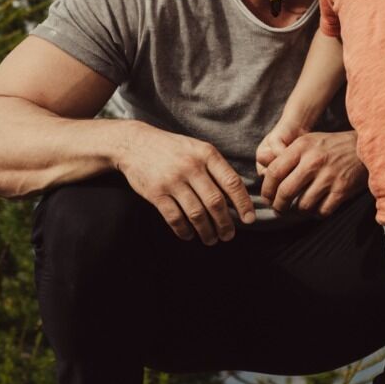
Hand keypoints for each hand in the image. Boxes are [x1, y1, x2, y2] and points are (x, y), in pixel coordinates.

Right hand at [116, 125, 254, 242]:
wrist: (135, 143)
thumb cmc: (172, 149)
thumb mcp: (197, 148)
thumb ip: (215, 168)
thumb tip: (236, 196)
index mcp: (206, 154)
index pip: (232, 182)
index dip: (243, 204)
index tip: (249, 220)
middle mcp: (191, 167)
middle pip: (215, 202)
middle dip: (225, 224)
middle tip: (228, 235)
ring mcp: (172, 180)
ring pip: (196, 214)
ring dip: (206, 231)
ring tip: (211, 239)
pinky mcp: (156, 193)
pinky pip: (175, 218)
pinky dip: (184, 231)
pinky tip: (189, 235)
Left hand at [258, 130, 366, 214]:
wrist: (363, 147)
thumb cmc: (329, 146)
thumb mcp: (306, 141)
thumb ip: (284, 154)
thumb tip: (261, 166)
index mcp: (302, 147)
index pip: (274, 172)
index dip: (267, 189)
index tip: (267, 197)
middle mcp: (314, 161)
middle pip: (285, 192)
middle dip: (278, 205)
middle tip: (278, 209)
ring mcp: (329, 176)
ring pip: (303, 204)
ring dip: (298, 210)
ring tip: (298, 208)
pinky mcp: (342, 190)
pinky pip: (322, 211)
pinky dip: (316, 213)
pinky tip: (316, 208)